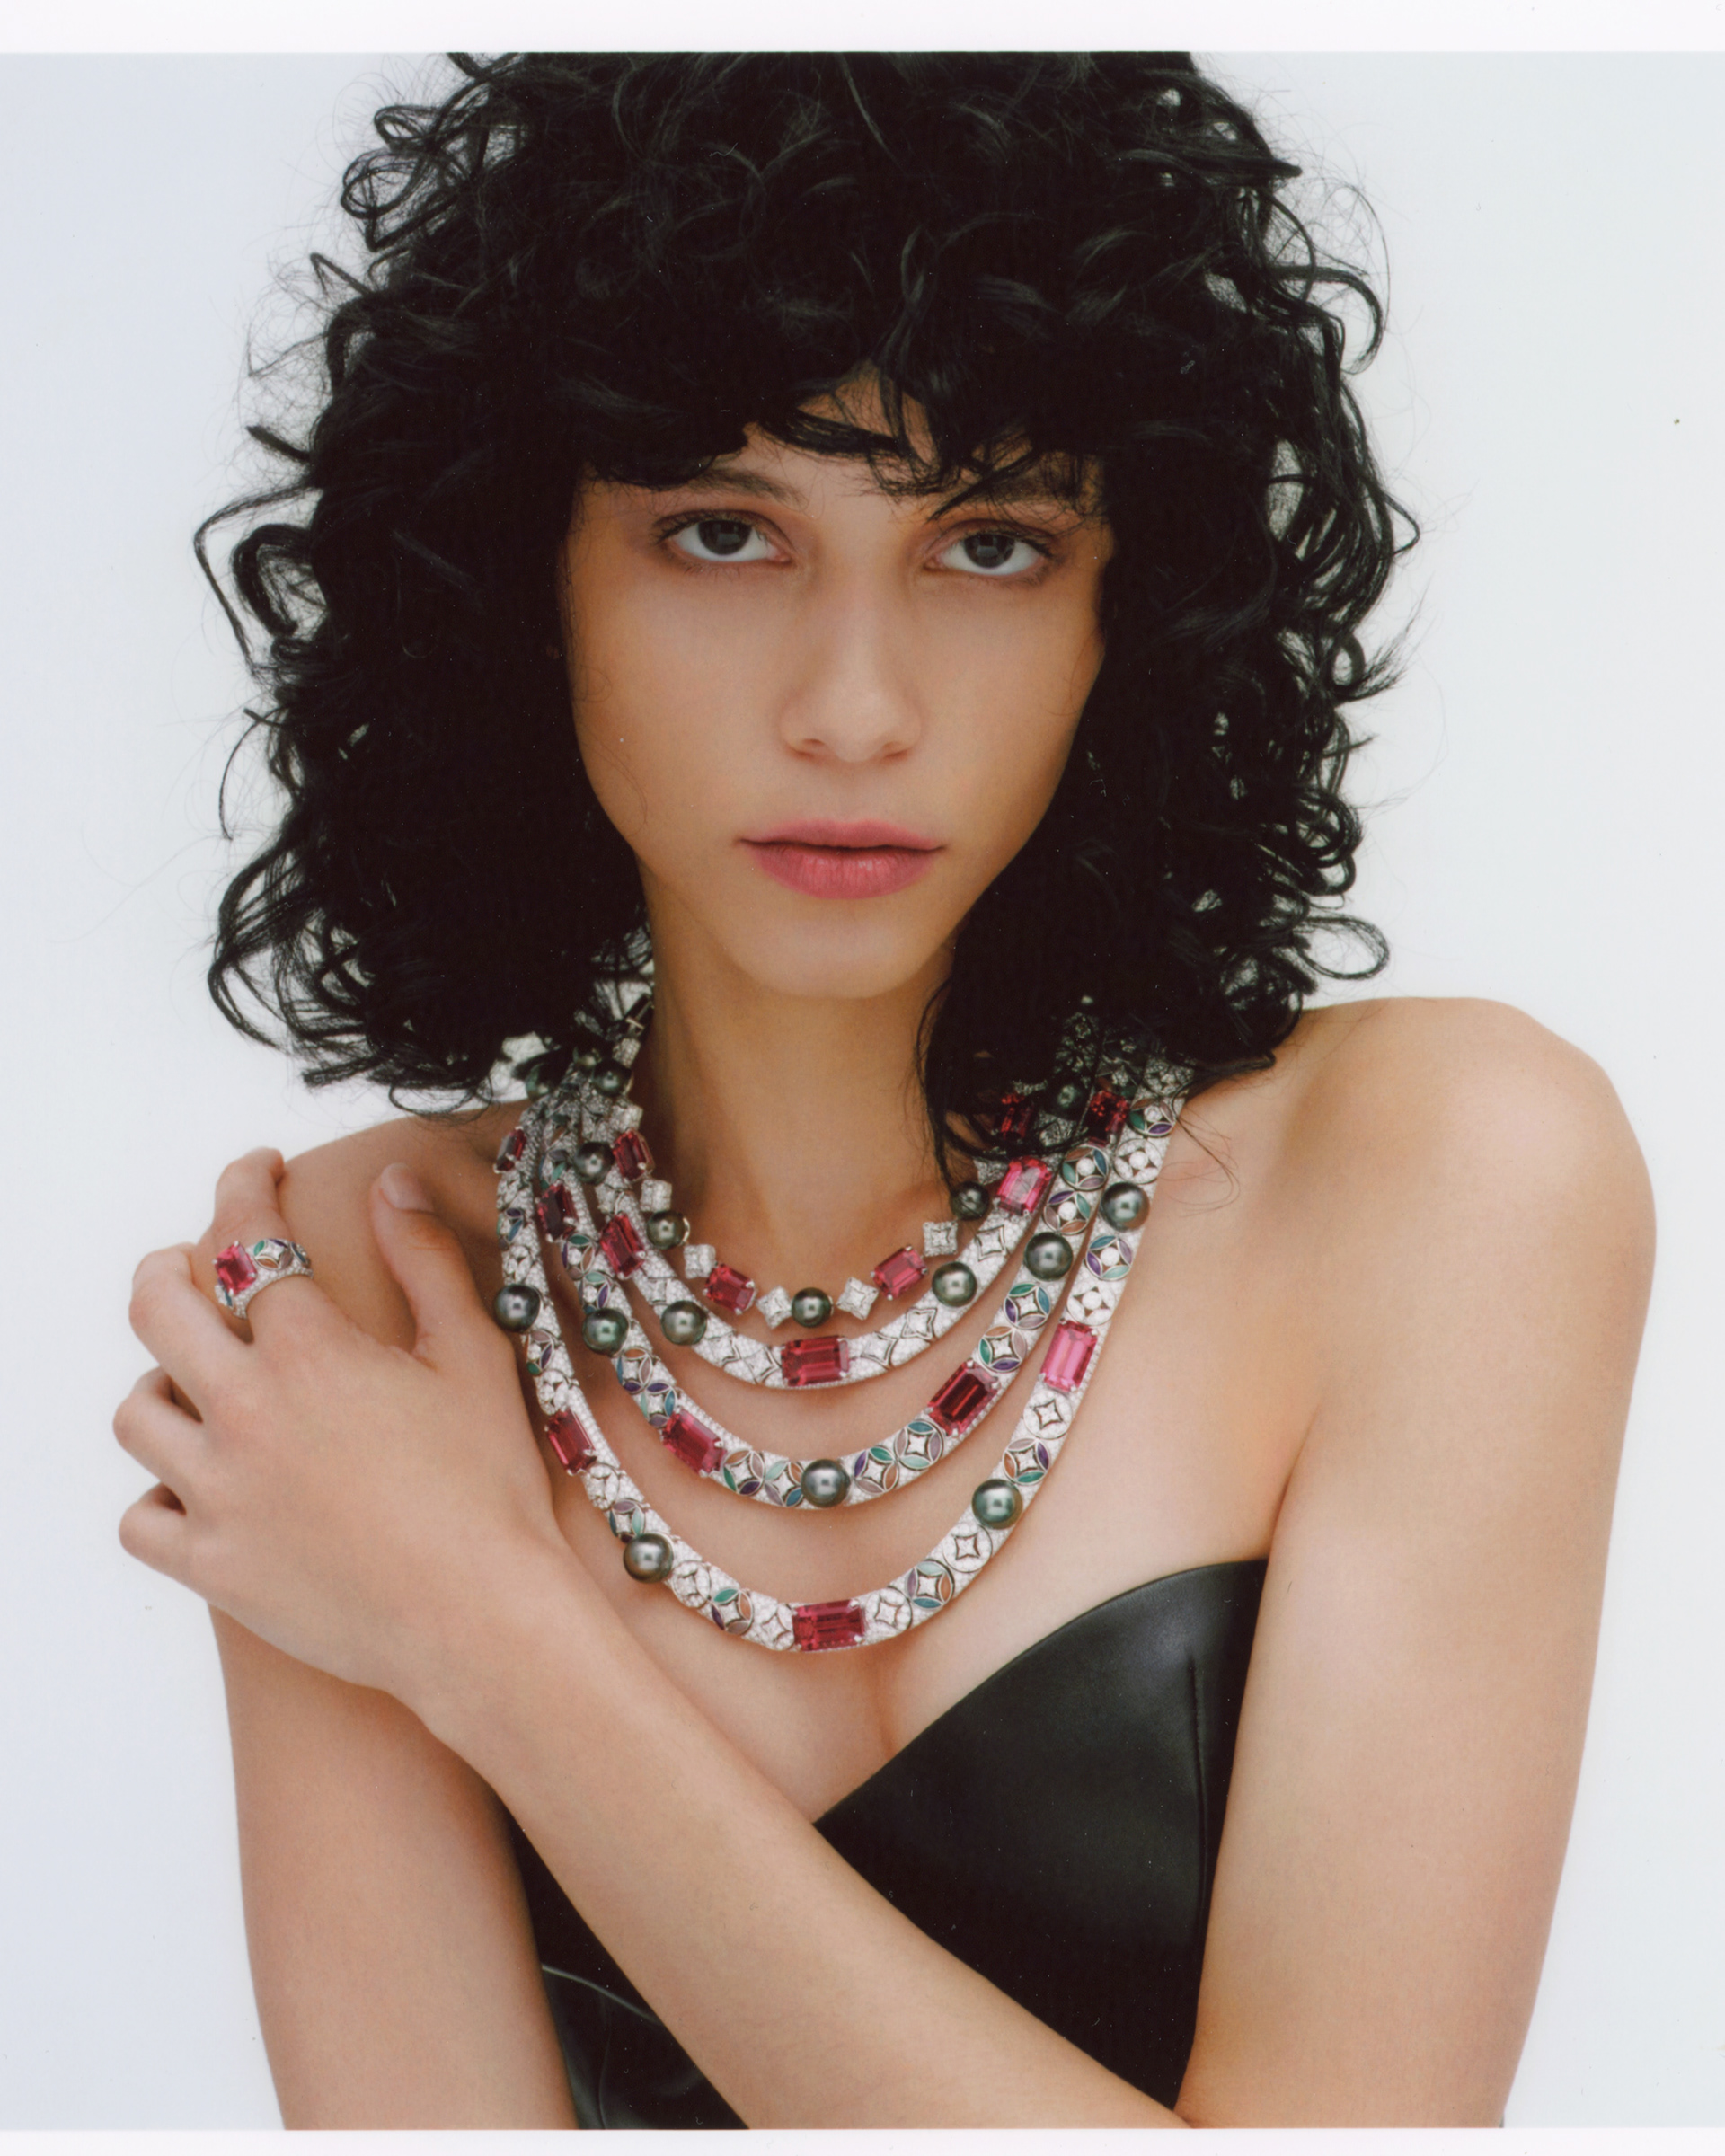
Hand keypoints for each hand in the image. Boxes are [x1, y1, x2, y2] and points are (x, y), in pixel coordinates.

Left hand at [115, 1150, 575, 1708]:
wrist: (480, 1616)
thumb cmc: (491, 1486)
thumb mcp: (474, 1354)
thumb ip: (425, 1258)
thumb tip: (390, 1181)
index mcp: (310, 1352)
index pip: (246, 1238)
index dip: (245, 1186)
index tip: (258, 1172)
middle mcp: (245, 1412)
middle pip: (155, 1308)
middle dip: (170, 1266)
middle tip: (196, 1262)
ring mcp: (218, 1493)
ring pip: (137, 1412)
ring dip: (162, 1382)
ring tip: (198, 1381)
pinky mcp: (211, 1565)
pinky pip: (140, 1517)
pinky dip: (158, 1493)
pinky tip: (196, 1483)